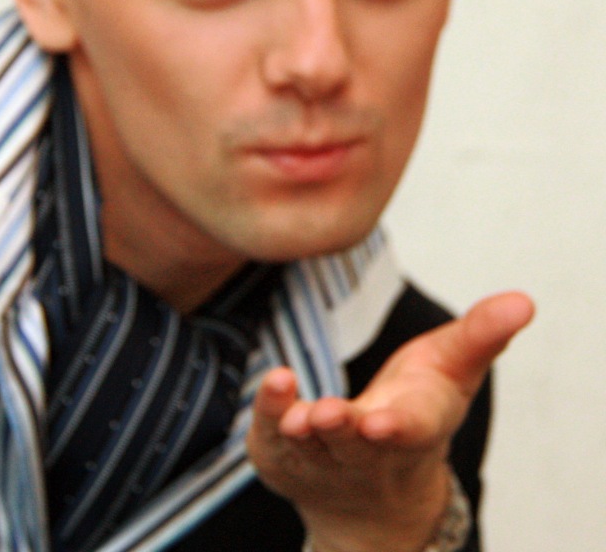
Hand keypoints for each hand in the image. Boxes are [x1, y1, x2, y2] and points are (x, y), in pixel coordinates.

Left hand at [246, 291, 533, 551]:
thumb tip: (524, 300)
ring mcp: (322, 462)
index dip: (397, 427)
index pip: (411, 432)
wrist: (375, 491)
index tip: (383, 422)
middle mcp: (368, 454)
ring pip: (310, 448)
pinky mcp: (282, 457)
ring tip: (298, 413)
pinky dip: (268, 413)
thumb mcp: (453, 370)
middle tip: (327, 415)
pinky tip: (274, 383)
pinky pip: (270, 438)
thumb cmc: (416, 409)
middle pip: (354, 445)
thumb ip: (482, 336)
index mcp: (415, 429)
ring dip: (301, 429)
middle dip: (343, 431)